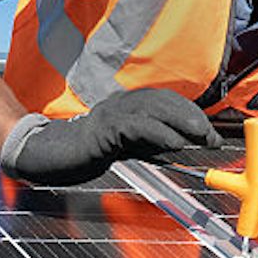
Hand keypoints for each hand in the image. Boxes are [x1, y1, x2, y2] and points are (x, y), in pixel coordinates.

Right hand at [0, 88, 221, 185]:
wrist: (46, 156)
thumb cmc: (84, 152)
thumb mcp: (124, 147)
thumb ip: (148, 144)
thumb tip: (180, 147)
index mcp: (126, 106)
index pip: (165, 101)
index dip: (190, 114)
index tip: (210, 134)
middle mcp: (121, 104)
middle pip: (163, 102)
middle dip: (191, 117)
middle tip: (211, 137)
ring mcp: (111, 114)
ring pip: (153, 110)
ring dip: (182, 122)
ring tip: (202, 136)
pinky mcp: (103, 130)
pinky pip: (137, 128)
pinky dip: (160, 135)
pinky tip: (176, 145)